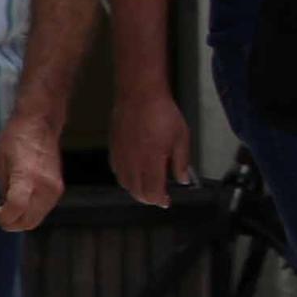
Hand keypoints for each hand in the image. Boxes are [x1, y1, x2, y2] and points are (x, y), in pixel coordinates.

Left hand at [0, 115, 66, 233]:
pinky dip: (32, 211)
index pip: (16, 210)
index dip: (3, 217)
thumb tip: (4, 206)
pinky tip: (23, 200)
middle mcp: (44, 187)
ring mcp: (55, 189)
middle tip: (1, 215)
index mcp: (26, 178)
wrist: (40, 124)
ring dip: (22, 218)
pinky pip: (44, 209)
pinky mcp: (59, 188)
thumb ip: (3, 188)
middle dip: (12, 223)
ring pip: (37, 218)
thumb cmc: (15, 139)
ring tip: (11, 207)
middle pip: (29, 221)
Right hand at [109, 86, 196, 209]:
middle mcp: (132, 163)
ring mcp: (120, 156)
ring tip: (148, 187)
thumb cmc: (161, 114)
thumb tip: (183, 179)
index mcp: (150, 163)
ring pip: (125, 183)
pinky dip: (125, 177)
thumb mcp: (181, 138)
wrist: (139, 95)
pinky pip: (117, 171)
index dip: (160, 200)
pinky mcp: (113, 148)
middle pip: (137, 192)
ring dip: (136, 189)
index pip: (152, 193)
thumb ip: (181, 162)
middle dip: (149, 198)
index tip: (167, 201)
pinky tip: (133, 173)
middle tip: (159, 196)